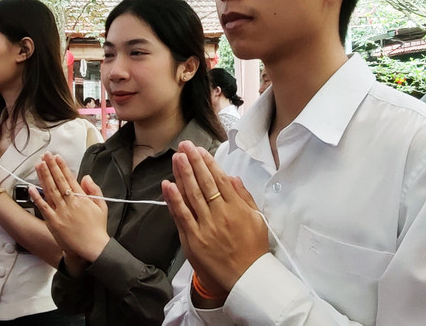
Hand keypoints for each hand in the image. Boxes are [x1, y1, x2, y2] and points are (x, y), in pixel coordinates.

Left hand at [30, 152, 109, 262]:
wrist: (93, 247)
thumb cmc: (98, 228)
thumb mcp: (102, 206)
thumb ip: (94, 190)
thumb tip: (86, 177)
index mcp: (82, 198)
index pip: (70, 178)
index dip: (62, 167)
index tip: (56, 157)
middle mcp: (70, 203)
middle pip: (58, 181)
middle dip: (51, 166)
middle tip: (45, 155)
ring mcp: (61, 212)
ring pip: (50, 191)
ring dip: (44, 176)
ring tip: (39, 164)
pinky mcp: (54, 222)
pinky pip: (43, 207)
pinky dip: (37, 197)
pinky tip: (31, 187)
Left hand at [161, 140, 268, 296]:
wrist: (247, 278)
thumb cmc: (253, 249)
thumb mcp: (257, 220)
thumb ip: (244, 197)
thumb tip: (232, 178)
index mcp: (237, 208)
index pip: (219, 180)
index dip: (208, 163)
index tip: (200, 151)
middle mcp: (220, 214)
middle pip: (204, 183)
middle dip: (193, 162)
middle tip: (184, 146)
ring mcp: (206, 227)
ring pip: (192, 195)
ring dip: (183, 174)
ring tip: (176, 157)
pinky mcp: (194, 239)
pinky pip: (182, 216)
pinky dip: (174, 200)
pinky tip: (168, 185)